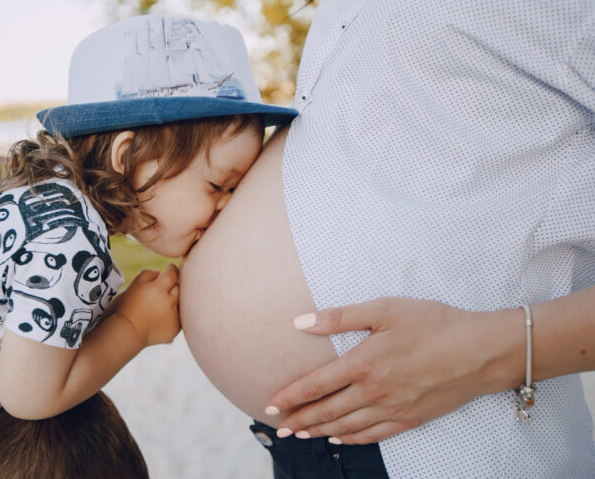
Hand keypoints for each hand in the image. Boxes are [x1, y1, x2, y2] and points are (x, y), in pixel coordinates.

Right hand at [116, 264, 180, 346]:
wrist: (126, 332)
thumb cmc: (127, 307)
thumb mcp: (133, 286)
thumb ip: (148, 274)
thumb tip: (159, 273)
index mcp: (158, 289)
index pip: (172, 274)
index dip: (172, 269)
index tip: (170, 267)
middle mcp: (169, 303)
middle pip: (179, 288)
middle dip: (173, 286)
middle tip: (164, 288)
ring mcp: (173, 317)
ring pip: (181, 303)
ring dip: (175, 301)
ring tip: (162, 304)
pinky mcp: (175, 329)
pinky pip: (180, 317)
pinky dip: (174, 315)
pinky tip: (162, 316)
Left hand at [265, 298, 521, 443]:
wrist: (480, 351)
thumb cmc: (432, 323)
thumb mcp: (383, 309)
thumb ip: (339, 317)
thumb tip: (300, 323)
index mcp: (361, 364)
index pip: (314, 386)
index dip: (289, 397)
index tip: (269, 405)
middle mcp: (372, 392)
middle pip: (325, 411)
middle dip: (298, 420)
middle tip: (279, 427)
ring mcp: (392, 409)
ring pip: (346, 427)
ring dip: (319, 432)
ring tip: (301, 435)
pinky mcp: (411, 419)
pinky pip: (374, 435)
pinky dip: (352, 439)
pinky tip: (340, 439)